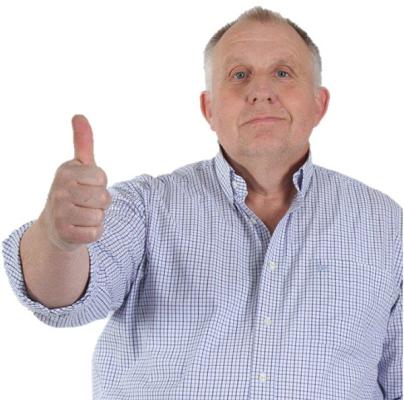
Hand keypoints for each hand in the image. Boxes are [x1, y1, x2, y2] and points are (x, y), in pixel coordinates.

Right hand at [38, 115, 111, 251]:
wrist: (55, 225)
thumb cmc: (73, 191)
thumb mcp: (78, 166)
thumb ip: (83, 143)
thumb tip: (79, 116)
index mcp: (65, 172)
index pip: (102, 177)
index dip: (100, 183)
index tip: (87, 185)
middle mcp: (59, 191)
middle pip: (103, 197)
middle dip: (101, 202)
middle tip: (86, 202)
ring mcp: (60, 214)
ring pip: (100, 216)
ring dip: (97, 218)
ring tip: (83, 215)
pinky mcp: (65, 234)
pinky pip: (96, 233)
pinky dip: (93, 232)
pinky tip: (80, 228)